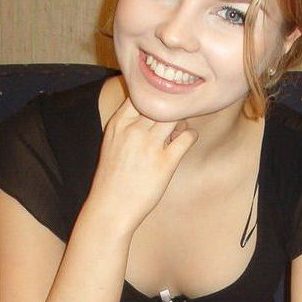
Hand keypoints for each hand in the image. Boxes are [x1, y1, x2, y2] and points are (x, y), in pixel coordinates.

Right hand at [86, 97, 197, 232]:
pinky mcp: (165, 162)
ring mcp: (150, 146)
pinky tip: (185, 142)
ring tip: (177, 133)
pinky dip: (190, 136)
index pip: (142, 93)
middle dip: (170, 108)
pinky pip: (188, 137)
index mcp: (118, 123)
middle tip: (173, 120)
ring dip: (181, 121)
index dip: (155, 97)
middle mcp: (133, 130)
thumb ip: (128, 123)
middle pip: (161, 102)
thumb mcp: (112, 142)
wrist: (110, 208)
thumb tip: (153, 109)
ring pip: (176, 116)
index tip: (161, 105)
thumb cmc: (112, 177)